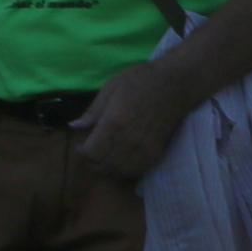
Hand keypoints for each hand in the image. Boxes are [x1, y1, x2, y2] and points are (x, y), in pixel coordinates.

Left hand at [71, 61, 194, 183]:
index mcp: (114, 122)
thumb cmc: (141, 80)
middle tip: (92, 150)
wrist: (176, 83)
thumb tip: (74, 126)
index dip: (82, 152)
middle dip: (92, 161)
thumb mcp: (111, 88)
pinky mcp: (157, 151)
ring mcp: (144, 147)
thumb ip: (93, 111)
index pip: (91, 152)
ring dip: (108, 167)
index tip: (81, 144)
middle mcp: (128, 139)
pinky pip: (137, 170)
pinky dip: (125, 169)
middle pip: (103, 164)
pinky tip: (122, 159)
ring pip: (119, 170)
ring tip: (106, 156)